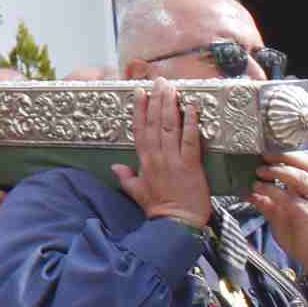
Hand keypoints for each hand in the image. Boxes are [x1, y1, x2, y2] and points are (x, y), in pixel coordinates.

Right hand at [107, 81, 210, 228]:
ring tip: (172, 89)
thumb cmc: (158, 208)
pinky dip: (191, 123)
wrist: (177, 224)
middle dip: (157, 100)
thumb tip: (115, 166)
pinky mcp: (190, 165)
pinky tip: (192, 109)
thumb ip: (126, 177)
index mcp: (144, 161)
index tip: (140, 92)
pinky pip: (190, 140)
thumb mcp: (137, 192)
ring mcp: (173, 160)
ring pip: (170, 127)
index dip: (140, 109)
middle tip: (159, 82)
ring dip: (171, 106)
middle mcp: (157, 156)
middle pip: (154, 123)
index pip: (140, 129)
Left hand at [250, 153, 307, 291]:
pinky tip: (256, 192)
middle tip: (263, 156)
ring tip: (258, 173)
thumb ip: (267, 203)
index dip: (288, 154)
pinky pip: (290, 199)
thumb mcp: (281, 215)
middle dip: (284, 157)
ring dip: (278, 173)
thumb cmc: (303, 234)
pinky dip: (271, 193)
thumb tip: (247, 191)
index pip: (305, 163)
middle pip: (306, 165)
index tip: (267, 149)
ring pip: (300, 179)